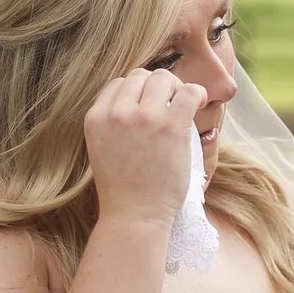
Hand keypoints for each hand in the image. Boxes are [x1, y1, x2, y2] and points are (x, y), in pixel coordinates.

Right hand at [84, 69, 206, 228]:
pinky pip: (189, 92)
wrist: (135, 216)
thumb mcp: (102, 149)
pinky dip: (197, 94)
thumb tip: (137, 98)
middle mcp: (116, 113)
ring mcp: (144, 117)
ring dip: (175, 90)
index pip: (119, 84)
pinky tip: (198, 106)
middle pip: (141, 76)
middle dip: (156, 88)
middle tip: (168, 108)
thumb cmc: (123, 189)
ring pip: (163, 79)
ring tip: (181, 110)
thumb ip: (112, 122)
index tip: (148, 109)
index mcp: (95, 117)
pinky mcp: (171, 126)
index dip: (137, 93)